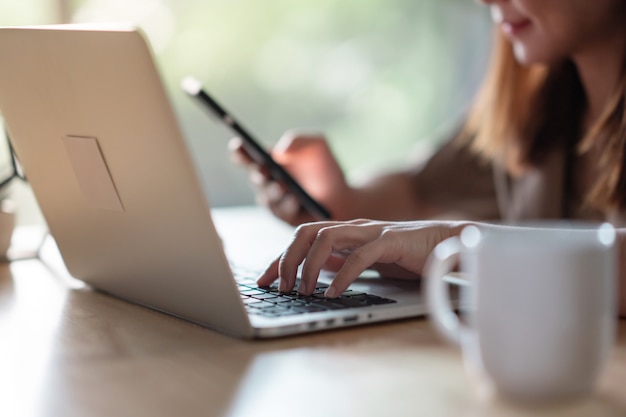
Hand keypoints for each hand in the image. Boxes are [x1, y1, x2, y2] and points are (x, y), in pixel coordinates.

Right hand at [229, 131, 351, 224]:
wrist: (342, 195)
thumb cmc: (325, 167)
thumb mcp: (317, 145)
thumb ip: (299, 140)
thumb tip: (280, 151)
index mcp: (269, 162)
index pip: (247, 156)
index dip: (240, 152)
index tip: (238, 146)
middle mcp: (267, 182)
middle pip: (256, 177)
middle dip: (259, 174)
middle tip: (264, 170)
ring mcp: (274, 201)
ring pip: (267, 197)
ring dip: (274, 192)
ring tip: (283, 187)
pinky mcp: (285, 217)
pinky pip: (282, 212)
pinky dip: (288, 206)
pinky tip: (295, 199)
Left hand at [257, 219, 468, 297]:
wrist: (449, 244)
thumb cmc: (408, 254)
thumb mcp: (367, 260)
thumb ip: (343, 260)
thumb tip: (316, 271)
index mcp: (347, 231)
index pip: (302, 238)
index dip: (280, 258)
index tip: (264, 281)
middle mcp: (355, 227)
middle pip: (306, 232)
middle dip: (286, 258)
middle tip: (280, 287)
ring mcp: (372, 231)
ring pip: (326, 238)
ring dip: (309, 266)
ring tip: (304, 291)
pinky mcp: (392, 241)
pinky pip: (360, 256)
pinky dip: (343, 276)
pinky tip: (334, 293)